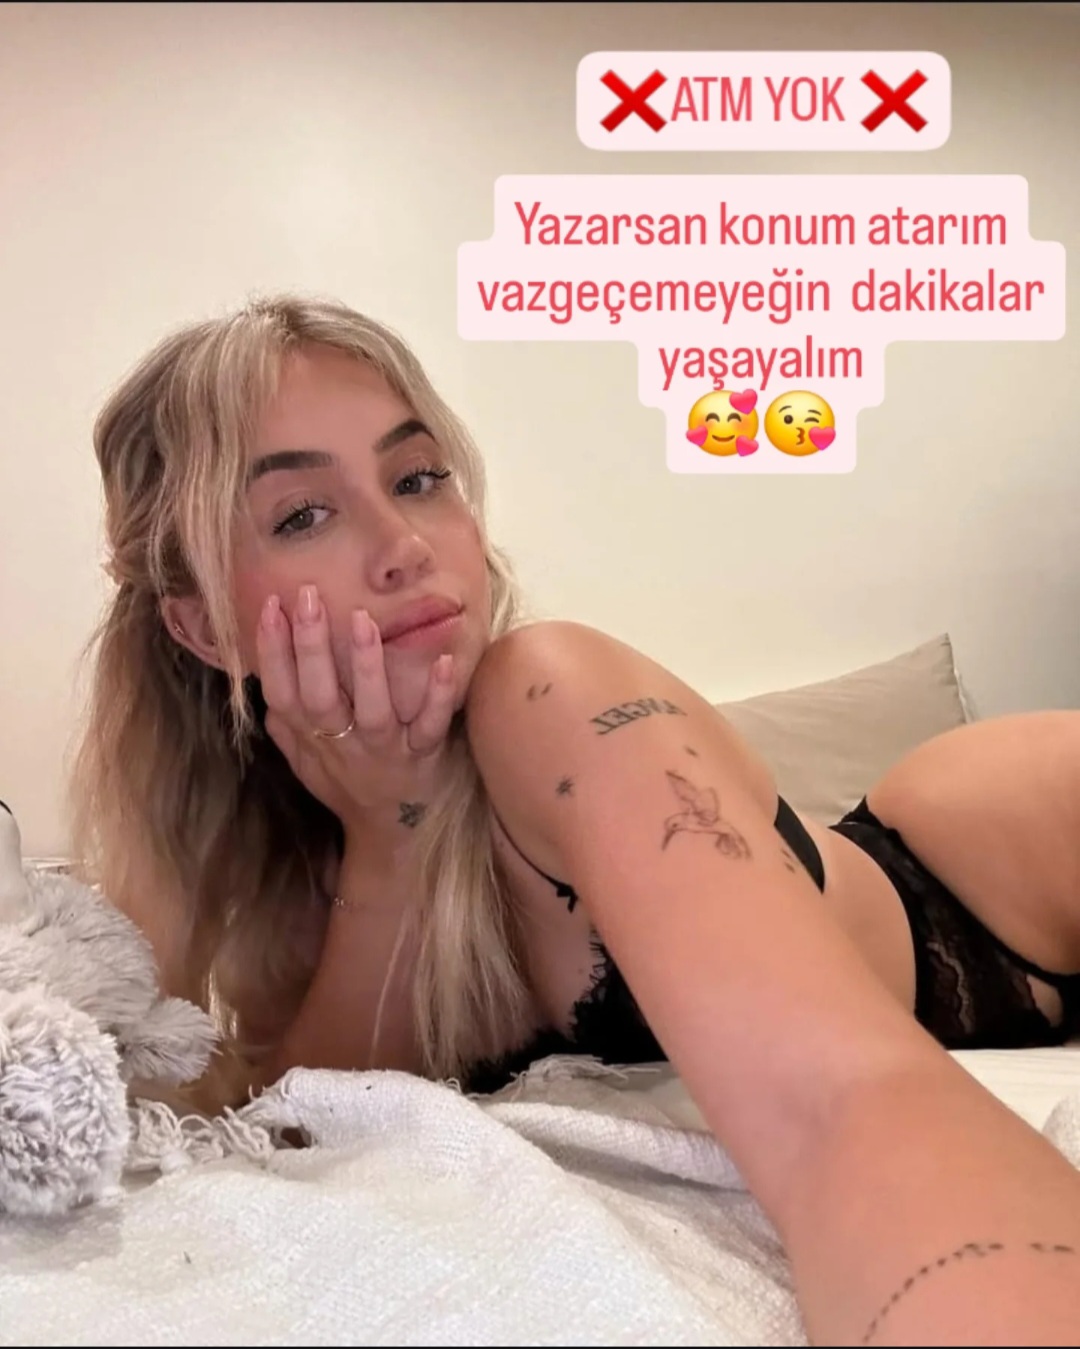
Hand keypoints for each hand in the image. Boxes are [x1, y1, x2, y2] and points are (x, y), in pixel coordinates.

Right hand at [255, 587, 455, 835]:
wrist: (390, 833)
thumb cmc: (345, 784)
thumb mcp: (304, 759)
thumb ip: (284, 721)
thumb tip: (259, 672)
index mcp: (312, 740)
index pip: (283, 694)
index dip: (273, 653)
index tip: (271, 606)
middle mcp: (344, 745)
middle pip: (320, 697)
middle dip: (311, 647)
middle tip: (307, 596)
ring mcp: (384, 752)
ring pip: (372, 710)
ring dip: (366, 666)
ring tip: (361, 619)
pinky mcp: (423, 758)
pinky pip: (429, 727)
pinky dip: (437, 696)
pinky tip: (442, 662)